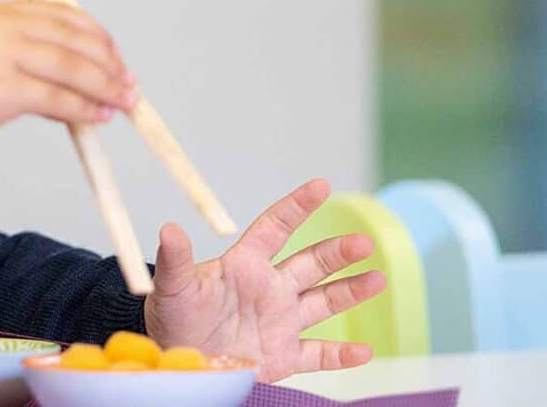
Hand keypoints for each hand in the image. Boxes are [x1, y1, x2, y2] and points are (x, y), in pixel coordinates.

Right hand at [0, 0, 136, 150]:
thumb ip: (23, 59)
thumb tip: (71, 86)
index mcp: (0, 12)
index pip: (63, 16)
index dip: (97, 36)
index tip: (114, 56)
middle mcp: (5, 27)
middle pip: (75, 40)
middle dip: (110, 63)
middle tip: (129, 82)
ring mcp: (5, 57)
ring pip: (73, 68)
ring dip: (106, 87)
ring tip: (124, 102)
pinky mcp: (4, 90)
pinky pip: (58, 99)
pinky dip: (85, 109)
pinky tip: (99, 117)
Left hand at [143, 179, 386, 381]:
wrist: (177, 361)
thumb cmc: (171, 319)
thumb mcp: (172, 287)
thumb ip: (176, 260)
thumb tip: (168, 229)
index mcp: (244, 266)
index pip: (275, 228)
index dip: (297, 206)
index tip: (321, 185)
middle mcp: (268, 290)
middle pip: (310, 263)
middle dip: (337, 252)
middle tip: (364, 243)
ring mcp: (279, 322)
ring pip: (323, 302)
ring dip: (351, 291)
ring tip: (379, 280)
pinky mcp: (282, 356)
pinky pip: (318, 354)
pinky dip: (342, 354)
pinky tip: (365, 351)